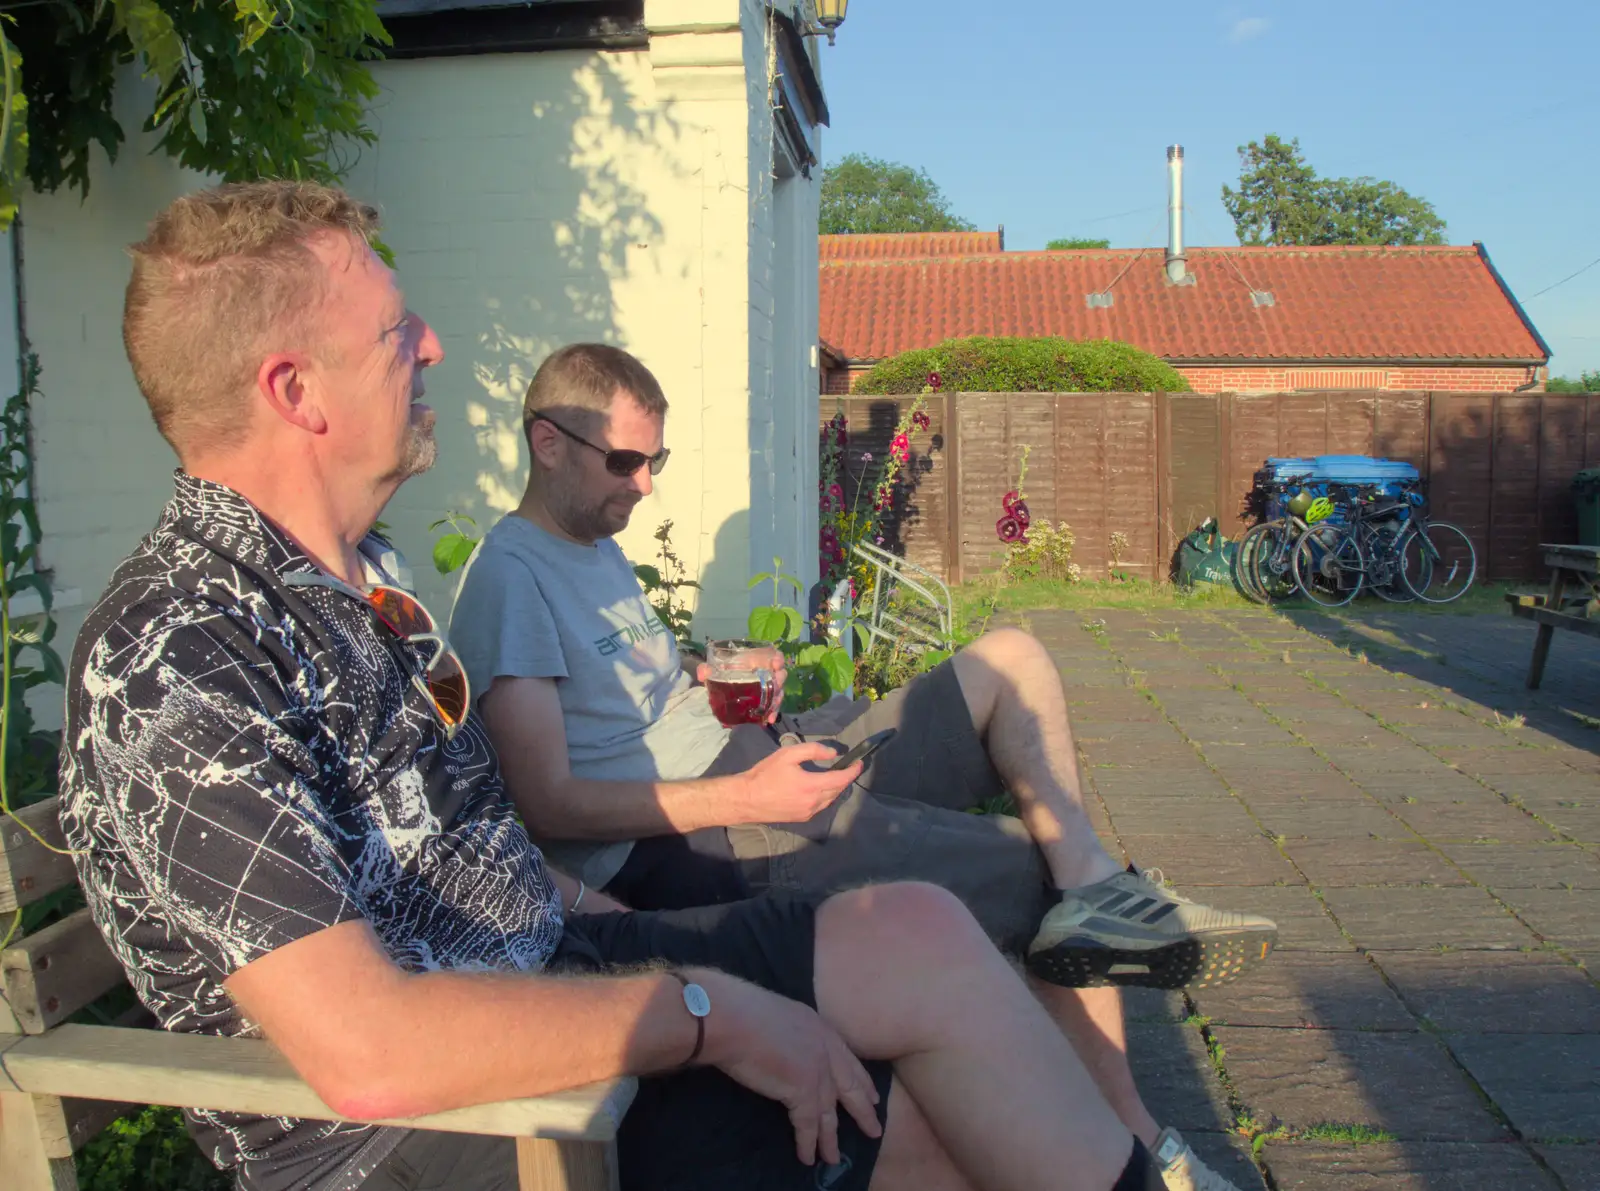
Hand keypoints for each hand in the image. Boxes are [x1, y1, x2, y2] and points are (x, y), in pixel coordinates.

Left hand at [696, 647, 787, 724]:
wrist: (722, 687)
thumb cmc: (722, 673)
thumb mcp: (713, 670)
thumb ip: (706, 669)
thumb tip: (702, 674)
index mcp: (755, 661)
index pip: (773, 656)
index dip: (777, 659)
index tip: (775, 664)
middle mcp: (765, 674)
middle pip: (780, 675)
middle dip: (779, 680)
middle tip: (775, 685)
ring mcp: (767, 688)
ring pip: (778, 692)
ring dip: (776, 699)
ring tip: (771, 707)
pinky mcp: (765, 702)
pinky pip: (773, 707)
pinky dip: (772, 713)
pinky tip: (768, 720)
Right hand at [696, 971, 881, 1165]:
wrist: (731, 1018)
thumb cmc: (741, 1010)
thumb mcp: (777, 1015)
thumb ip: (788, 1033)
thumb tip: (780, 1046)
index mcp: (818, 1026)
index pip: (846, 1058)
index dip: (860, 1079)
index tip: (872, 1095)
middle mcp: (824, 1047)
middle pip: (850, 1086)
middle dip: (863, 1109)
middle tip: (875, 1129)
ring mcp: (817, 1069)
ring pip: (829, 1111)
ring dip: (831, 1138)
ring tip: (834, 1158)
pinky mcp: (802, 1090)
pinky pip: (808, 1124)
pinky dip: (807, 1143)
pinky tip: (807, 1157)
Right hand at [740, 742, 859, 824]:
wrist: (747, 799)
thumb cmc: (765, 774)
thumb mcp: (788, 754)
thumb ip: (812, 750)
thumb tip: (833, 754)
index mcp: (812, 785)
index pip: (841, 779)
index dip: (853, 771)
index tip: (859, 763)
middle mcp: (814, 802)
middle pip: (838, 790)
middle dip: (845, 779)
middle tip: (847, 768)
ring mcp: (808, 813)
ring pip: (830, 800)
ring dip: (835, 788)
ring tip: (834, 776)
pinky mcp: (802, 818)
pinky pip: (820, 806)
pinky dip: (825, 796)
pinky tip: (819, 789)